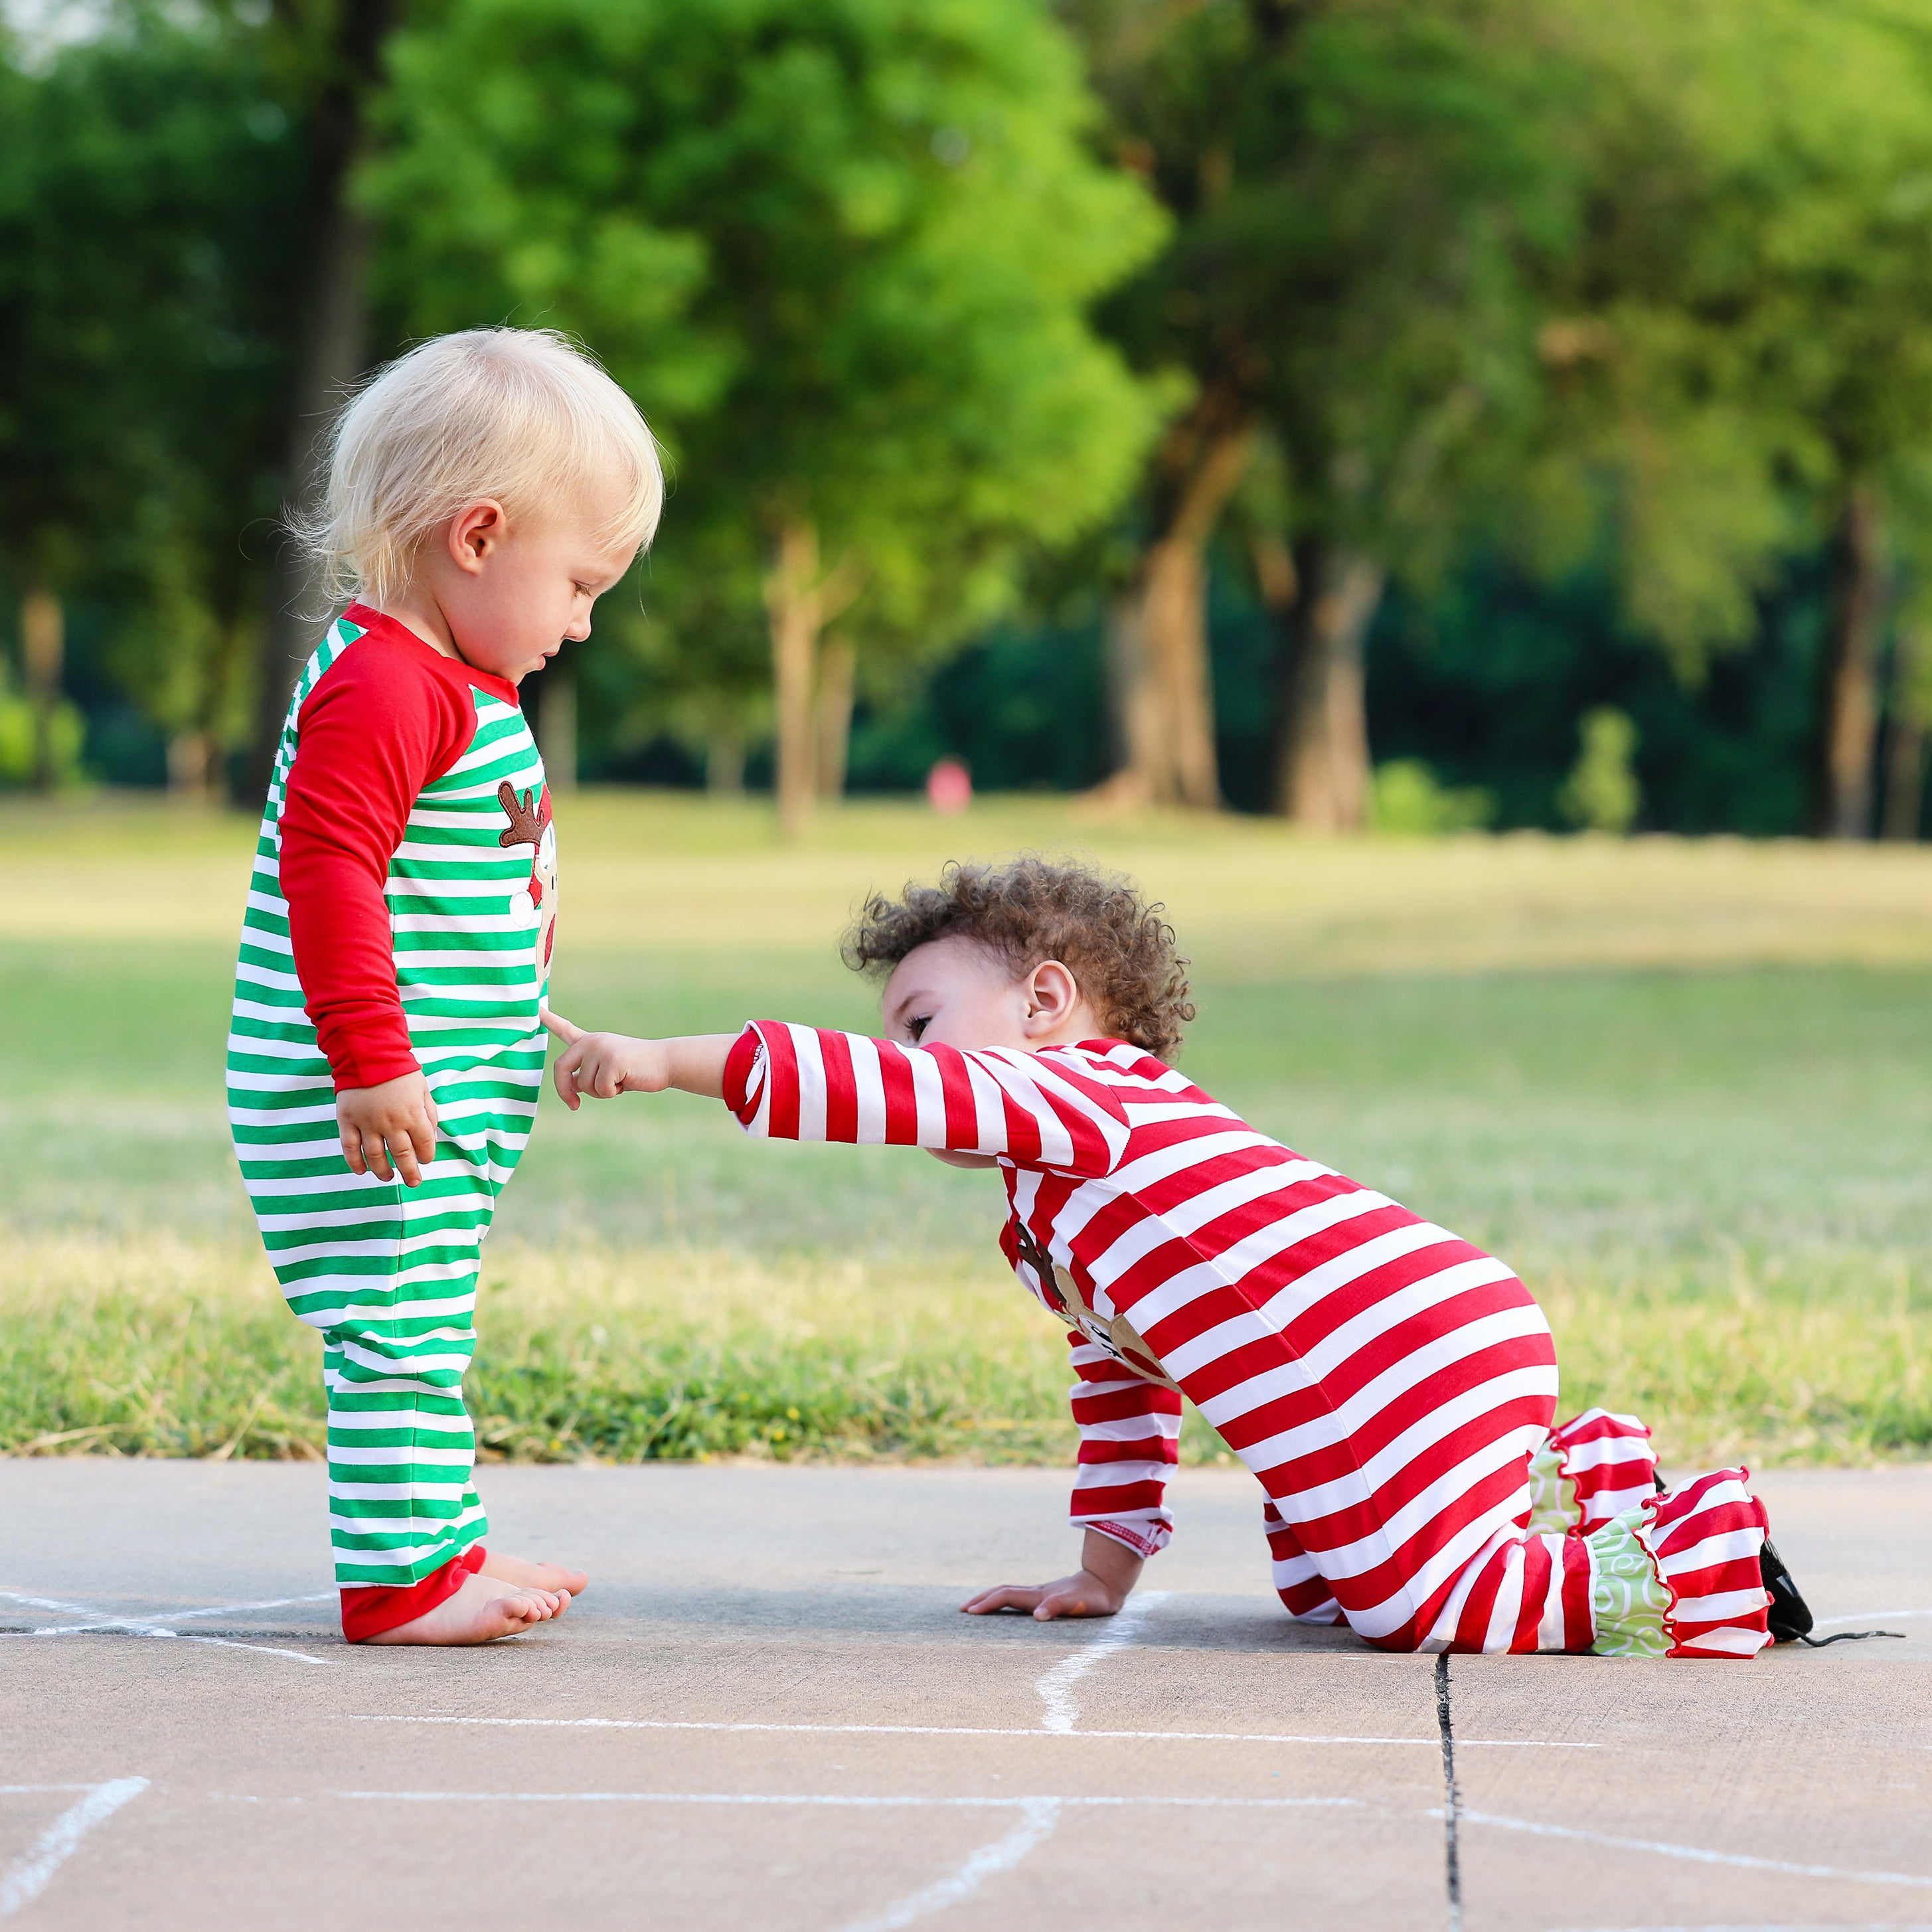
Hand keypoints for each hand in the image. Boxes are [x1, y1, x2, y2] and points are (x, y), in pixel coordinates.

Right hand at [337, 1072, 438, 1186]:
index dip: (427, 1156)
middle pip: (402, 1155)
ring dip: (382, 1171)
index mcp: (413, 1114)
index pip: (424, 1145)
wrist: (369, 1052)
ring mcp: (367, 1122)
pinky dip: (354, 1161)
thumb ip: (430, 1114)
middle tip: (413, 1183)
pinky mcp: (347, 1120)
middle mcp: (391, 1122)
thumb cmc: (400, 1071)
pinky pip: (350, 1147)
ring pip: (375, 1156)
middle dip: (409, 1172)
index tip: (425, 1160)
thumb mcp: (423, 1089)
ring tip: (388, 1178)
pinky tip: (361, 1171)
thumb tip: (431, 1137)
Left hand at [543, 1010, 672, 1108]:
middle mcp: (592, 1042)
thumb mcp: (607, 1071)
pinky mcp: (612, 1060)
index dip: (548, 1021)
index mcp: (590, 1041)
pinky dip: (613, 1093)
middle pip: (561, 1068)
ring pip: (583, 1085)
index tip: (535, 1009)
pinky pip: (601, 1089)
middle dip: (565, 1091)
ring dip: (600, 1093)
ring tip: (620, 1082)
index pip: (564, 1029)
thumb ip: (586, 1075)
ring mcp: (601, 1049)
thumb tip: (570, 1087)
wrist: (665, 1062)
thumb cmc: (636, 1069)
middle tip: (574, 1106)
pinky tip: (627, 1082)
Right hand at [962, 1530, 1145, 1620]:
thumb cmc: (1094, 1599)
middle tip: (962, 1610)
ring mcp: (1040, 1593)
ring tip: (974, 1607)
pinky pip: (1018, 1597)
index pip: (1007, 1596)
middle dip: (982, 1600)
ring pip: (1009, 1592)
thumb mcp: (1080, 1605)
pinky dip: (1003, 1601)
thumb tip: (1037, 1616)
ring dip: (990, 1599)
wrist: (1107, 1582)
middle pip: (1002, 1592)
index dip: (988, 1603)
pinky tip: (1003, 1607)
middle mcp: (1037, 1593)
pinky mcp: (1046, 1596)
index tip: (970, 1611)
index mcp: (1039, 1596)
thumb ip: (1058, 1607)